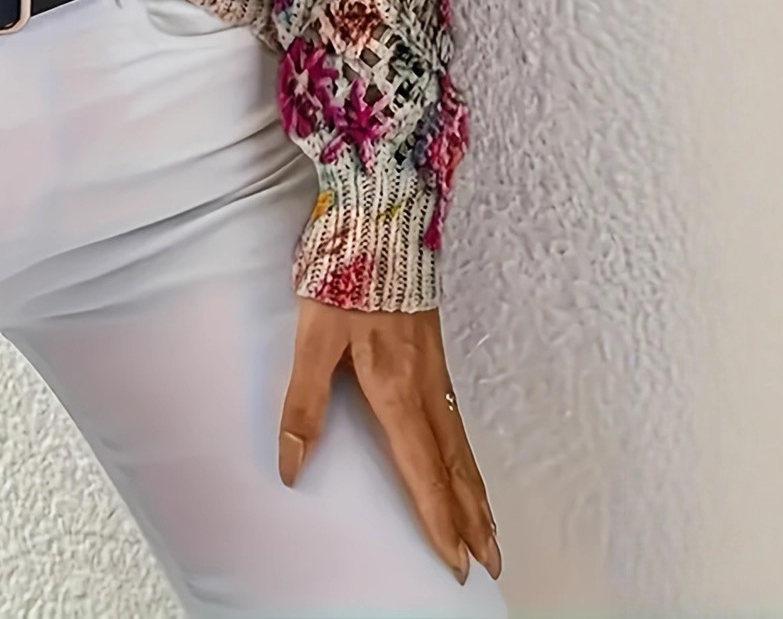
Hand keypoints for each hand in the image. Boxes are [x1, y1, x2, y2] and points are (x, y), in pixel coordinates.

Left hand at [277, 296, 500, 584]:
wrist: (382, 220)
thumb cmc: (345, 277)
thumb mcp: (313, 337)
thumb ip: (305, 402)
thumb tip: (292, 464)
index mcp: (395, 390)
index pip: (422, 471)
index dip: (438, 519)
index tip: (456, 561)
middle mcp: (424, 387)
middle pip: (454, 466)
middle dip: (471, 517)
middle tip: (491, 562)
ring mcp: (434, 369)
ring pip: (461, 443)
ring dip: (476, 490)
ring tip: (489, 526)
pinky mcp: (433, 350)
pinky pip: (457, 417)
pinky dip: (469, 452)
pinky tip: (466, 459)